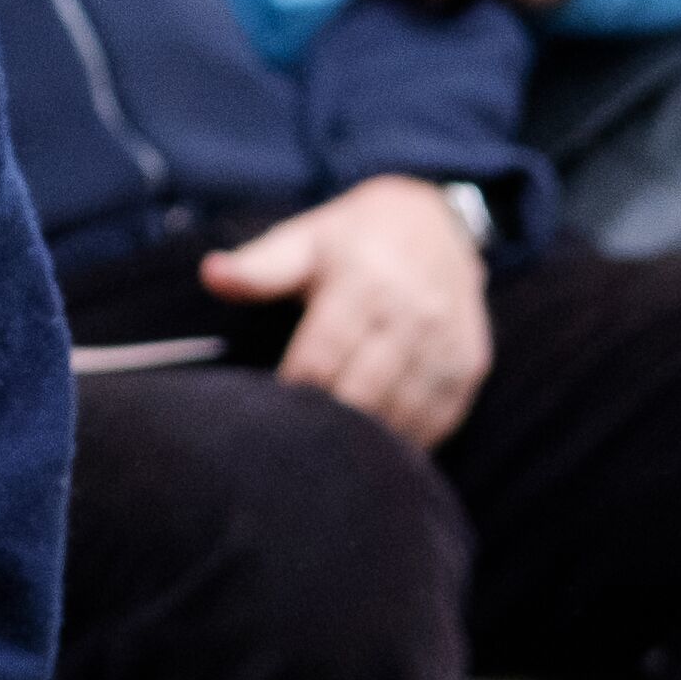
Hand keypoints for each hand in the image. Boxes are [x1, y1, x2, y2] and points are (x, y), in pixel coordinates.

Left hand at [201, 175, 492, 444]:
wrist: (436, 223)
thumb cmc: (351, 239)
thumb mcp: (303, 239)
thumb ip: (258, 267)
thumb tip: (210, 274)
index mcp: (364, 279)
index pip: (323, 353)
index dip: (294, 388)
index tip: (271, 412)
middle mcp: (413, 311)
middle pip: (363, 389)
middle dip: (328, 420)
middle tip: (296, 446)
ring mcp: (447, 340)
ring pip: (402, 411)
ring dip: (368, 439)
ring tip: (333, 456)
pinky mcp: (470, 363)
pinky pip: (439, 417)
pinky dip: (409, 439)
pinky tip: (379, 450)